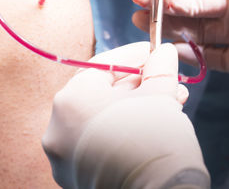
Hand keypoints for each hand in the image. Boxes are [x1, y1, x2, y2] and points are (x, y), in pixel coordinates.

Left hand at [42, 42, 207, 187]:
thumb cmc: (157, 140)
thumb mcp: (160, 95)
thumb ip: (159, 68)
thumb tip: (162, 52)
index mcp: (71, 101)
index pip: (102, 66)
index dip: (131, 56)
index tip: (151, 53)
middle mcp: (58, 128)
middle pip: (102, 93)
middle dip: (139, 84)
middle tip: (164, 78)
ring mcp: (65, 157)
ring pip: (103, 119)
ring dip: (136, 106)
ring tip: (170, 100)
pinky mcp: (77, 176)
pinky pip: (100, 141)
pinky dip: (123, 129)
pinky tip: (152, 123)